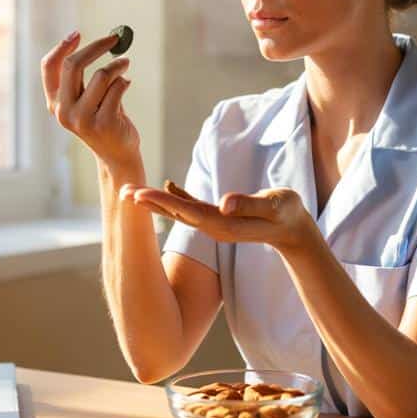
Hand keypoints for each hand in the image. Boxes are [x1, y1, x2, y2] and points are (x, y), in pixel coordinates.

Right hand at [41, 30, 139, 165]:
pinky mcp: (104, 123)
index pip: (50, 67)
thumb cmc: (103, 118)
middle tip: (114, 38)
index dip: (62, 46)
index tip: (77, 34)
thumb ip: (83, 76)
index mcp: (55, 103)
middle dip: (96, 46)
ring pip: (101, 75)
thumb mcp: (85, 98)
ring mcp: (82, 119)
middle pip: (74, 65)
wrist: (117, 154)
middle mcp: (64, 111)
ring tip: (125, 64)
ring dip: (118, 64)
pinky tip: (126, 84)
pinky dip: (124, 81)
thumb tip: (101, 41)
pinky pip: (117, 88)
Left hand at [120, 180, 318, 253]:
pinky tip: (167, 186)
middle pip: (175, 212)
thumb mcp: (274, 207)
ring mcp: (215, 222)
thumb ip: (250, 204)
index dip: (160, 202)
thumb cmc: (287, 215)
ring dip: (156, 201)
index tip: (137, 196)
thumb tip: (224, 204)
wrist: (295, 230)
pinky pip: (194, 206)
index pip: (185, 212)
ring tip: (133, 193)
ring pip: (180, 210)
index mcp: (222, 224)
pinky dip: (178, 196)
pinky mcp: (220, 216)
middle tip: (121, 192)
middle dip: (148, 203)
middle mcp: (213, 225)